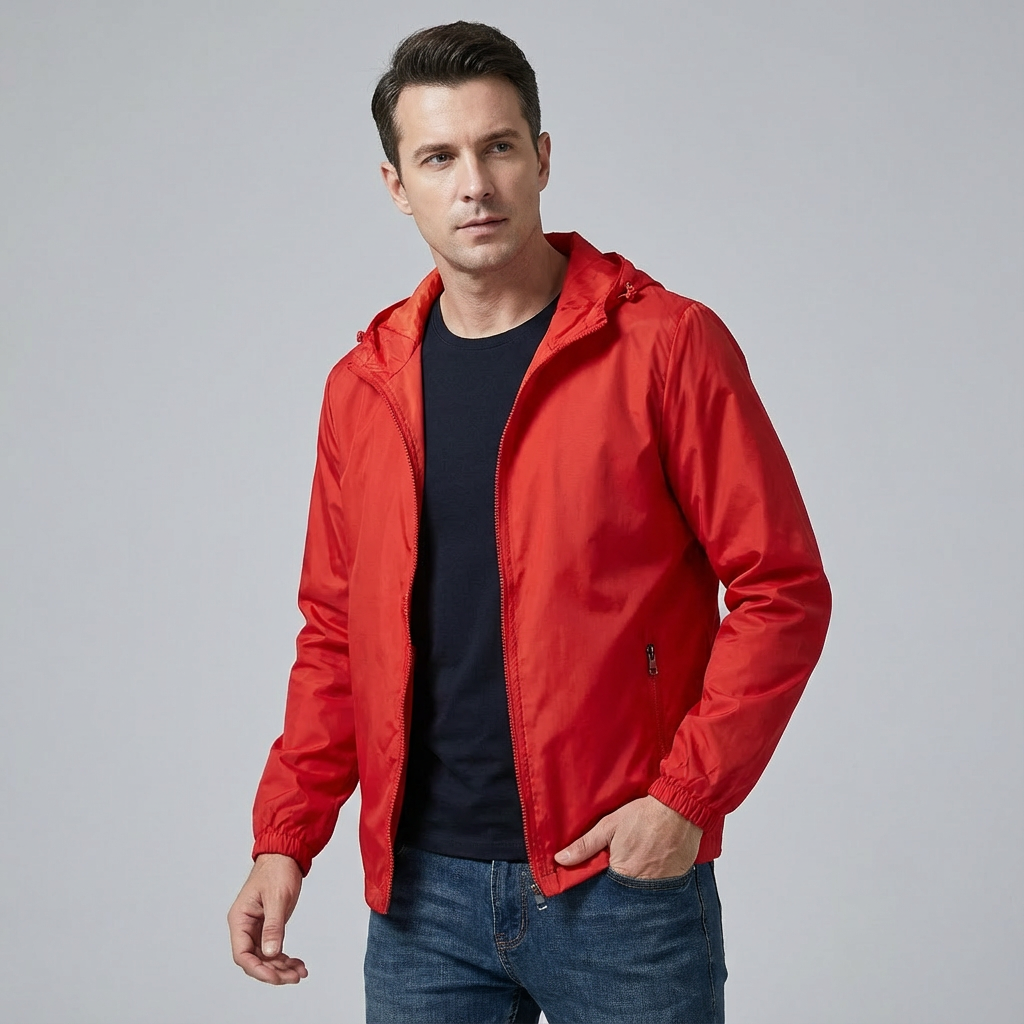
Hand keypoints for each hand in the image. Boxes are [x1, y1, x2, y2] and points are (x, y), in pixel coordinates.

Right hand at [227, 853, 307, 984]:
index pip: (242, 954)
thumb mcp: (276, 898)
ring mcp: (257, 927)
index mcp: (240, 919)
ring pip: (265, 957)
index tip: (275, 976)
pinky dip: (285, 959)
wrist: (286, 855)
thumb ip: (273, 926)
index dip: (258, 969)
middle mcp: (245, 926)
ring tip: (299, 972)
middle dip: (273, 971)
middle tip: (293, 977)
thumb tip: (270, 953)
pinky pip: (274, 949)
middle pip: (254, 960)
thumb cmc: (277, 870)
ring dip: (281, 968)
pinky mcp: (269, 926)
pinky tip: (298, 965)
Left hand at [553, 795, 702, 878]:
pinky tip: (654, 866)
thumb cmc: (643, 816)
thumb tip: (561, 859)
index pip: (604, 890)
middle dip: (620, 886)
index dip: (601, 884)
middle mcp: (642, 886)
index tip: (601, 876)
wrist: (680, 809)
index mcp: (622, 874)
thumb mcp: (609, 826)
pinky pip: (662, 888)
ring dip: (638, 885)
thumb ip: (585, 845)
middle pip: (624, 894)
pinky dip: (656, 881)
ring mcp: (662, 886)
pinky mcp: (677, 881)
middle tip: (624, 867)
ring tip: (639, 866)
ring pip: (643, 893)